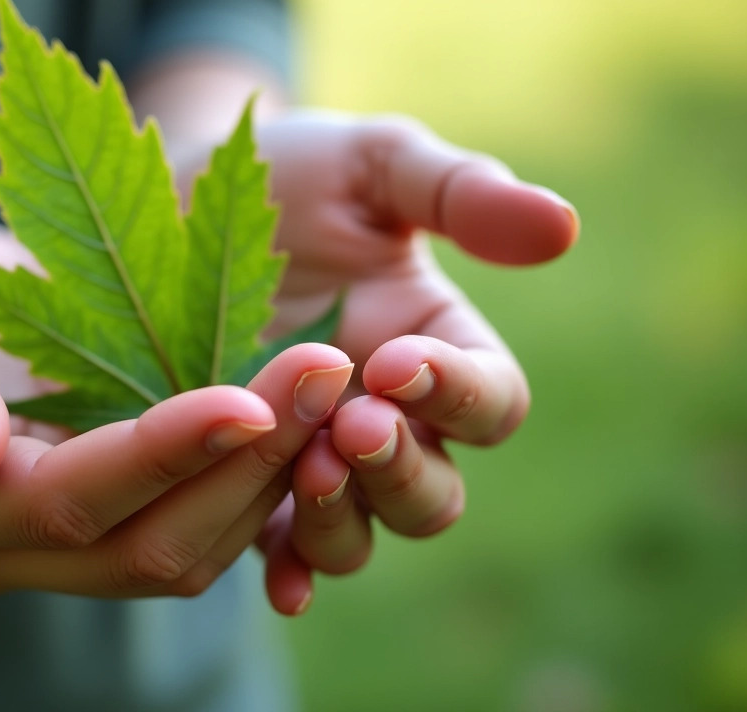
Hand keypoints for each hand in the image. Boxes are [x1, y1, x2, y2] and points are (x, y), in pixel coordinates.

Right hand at [0, 162, 353, 597]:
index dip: (156, 457)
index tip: (249, 396)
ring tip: (332, 385)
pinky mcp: (96, 502)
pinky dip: (254, 478)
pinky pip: (192, 519)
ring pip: (180, 548)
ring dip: (265, 479)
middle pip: (138, 547)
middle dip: (240, 472)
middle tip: (326, 373)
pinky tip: (307, 412)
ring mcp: (43, 531)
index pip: (57, 501)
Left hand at [250, 112, 578, 613]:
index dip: (458, 393)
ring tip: (303, 469)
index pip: (491, 402)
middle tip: (350, 427)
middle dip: (400, 471)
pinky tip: (279, 582)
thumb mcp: (373, 164)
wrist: (185, 199)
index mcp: (435, 349)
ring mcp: (315, 460)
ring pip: (363, 536)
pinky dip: (292, 573)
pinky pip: (282, 553)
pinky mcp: (246, 485)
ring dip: (344, 520)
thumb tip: (562, 226)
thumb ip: (459, 193)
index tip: (395, 360)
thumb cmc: (291, 177)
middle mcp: (387, 420)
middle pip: (433, 495)